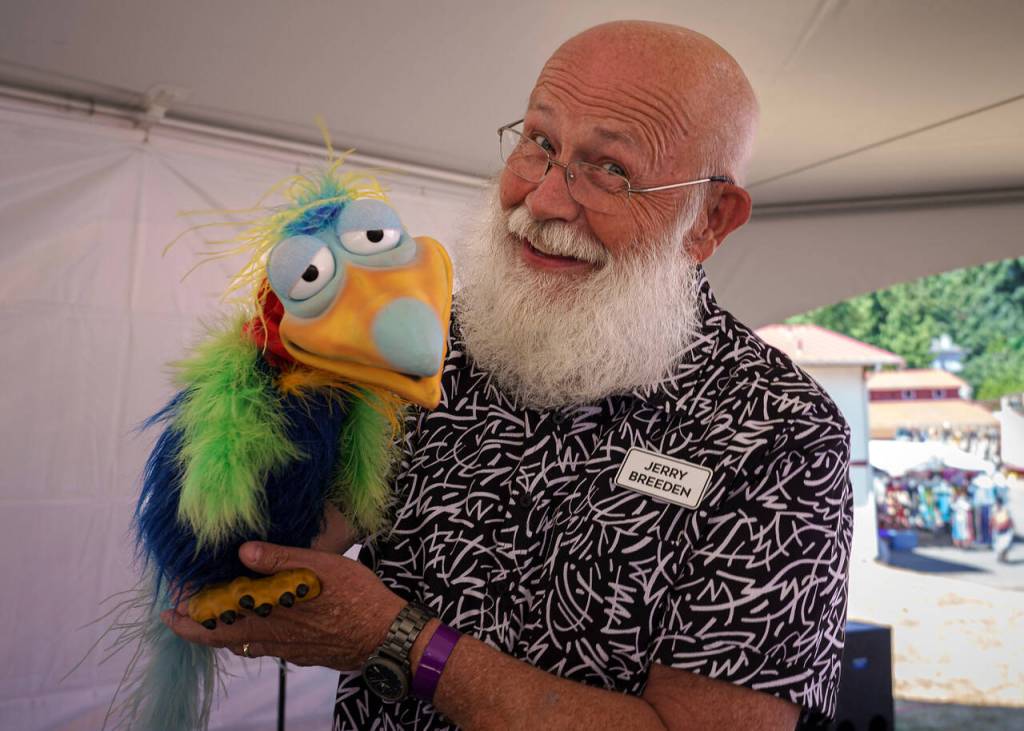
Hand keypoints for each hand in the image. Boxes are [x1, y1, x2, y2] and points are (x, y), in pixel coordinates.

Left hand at [162, 541, 404, 668]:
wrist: (383, 634)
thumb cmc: (355, 596)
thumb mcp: (319, 567)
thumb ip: (280, 559)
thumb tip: (242, 550)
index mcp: (268, 611)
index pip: (215, 616)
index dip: (189, 612)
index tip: (171, 603)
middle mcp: (270, 634)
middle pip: (219, 636)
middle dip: (193, 627)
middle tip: (174, 617)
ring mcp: (285, 648)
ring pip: (240, 643)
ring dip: (218, 632)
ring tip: (207, 620)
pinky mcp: (300, 653)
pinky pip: (262, 648)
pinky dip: (245, 638)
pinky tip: (253, 629)